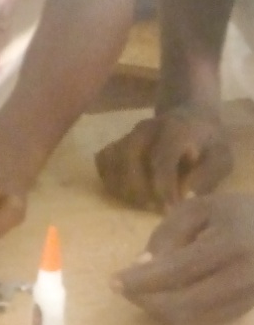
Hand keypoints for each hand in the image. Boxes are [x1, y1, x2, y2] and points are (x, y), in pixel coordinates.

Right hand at [95, 109, 232, 211]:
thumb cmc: (207, 143)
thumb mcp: (221, 156)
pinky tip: (128, 193)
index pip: (162, 159)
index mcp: (175, 130)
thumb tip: (187, 195)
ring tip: (142, 201)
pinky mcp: (117, 143)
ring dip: (124, 188)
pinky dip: (111, 182)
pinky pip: (103, 163)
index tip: (170, 208)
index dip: (163, 187)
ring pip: (112, 162)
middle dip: (140, 189)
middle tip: (155, 206)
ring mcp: (128, 135)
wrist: (191, 117)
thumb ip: (208, 175)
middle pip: (129, 158)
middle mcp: (147, 129)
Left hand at [113, 195, 253, 324]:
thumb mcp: (200, 208)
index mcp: (232, 244)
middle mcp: (244, 277)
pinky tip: (165, 300)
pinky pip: (204, 323)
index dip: (143, 279)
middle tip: (125, 291)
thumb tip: (143, 267)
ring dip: (160, 311)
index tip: (114, 282)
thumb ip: (169, 234)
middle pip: (184, 303)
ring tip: (143, 294)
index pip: (178, 269)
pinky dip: (178, 315)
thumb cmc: (237, 213)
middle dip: (147, 301)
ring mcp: (248, 299)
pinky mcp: (246, 312)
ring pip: (193, 319)